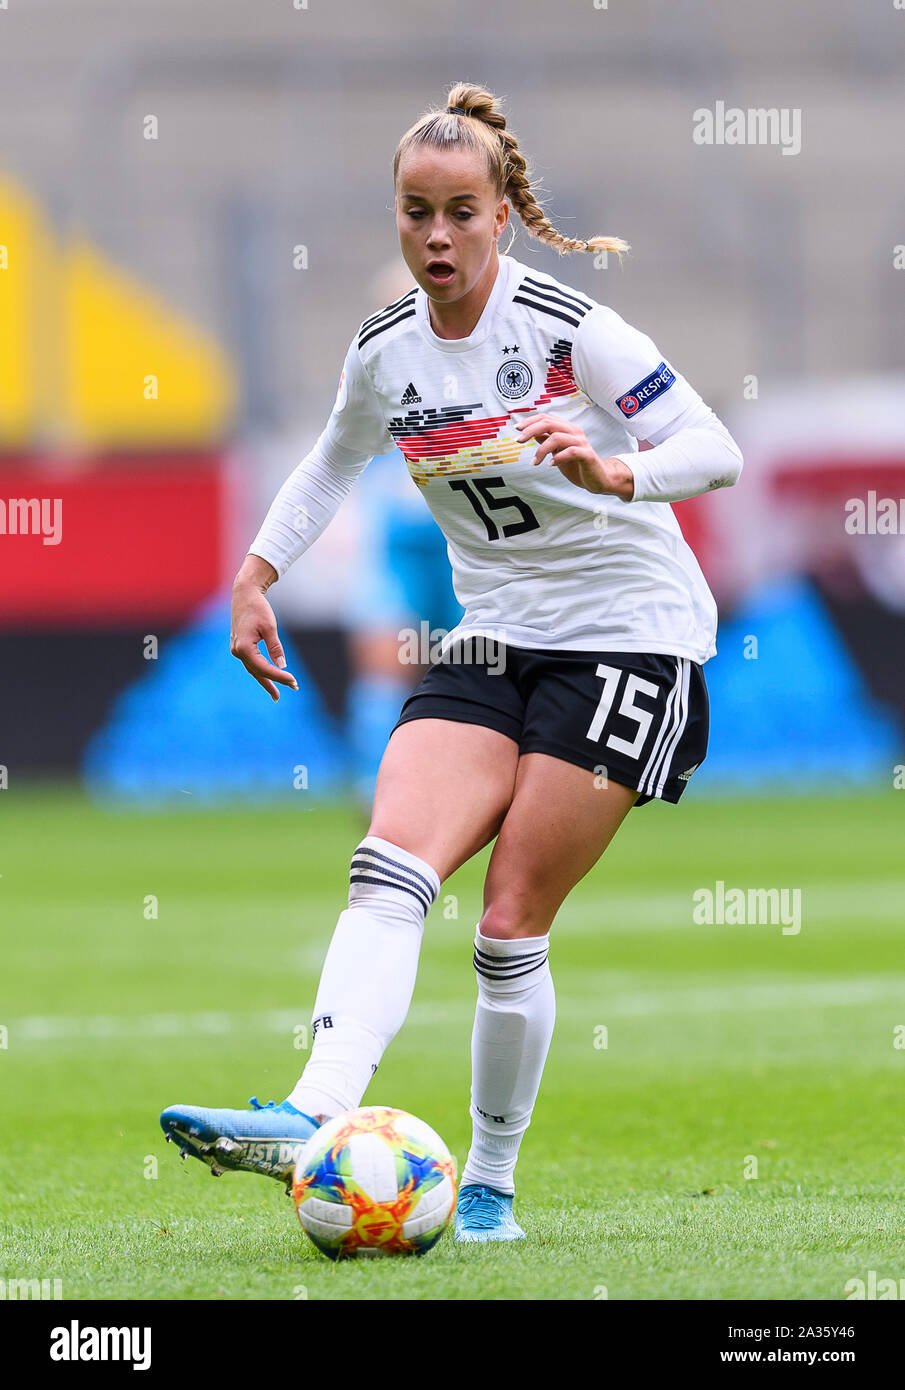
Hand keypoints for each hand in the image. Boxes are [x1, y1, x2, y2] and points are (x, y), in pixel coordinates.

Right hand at [230, 555, 298, 701]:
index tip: (294, 681)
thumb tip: (282, 666)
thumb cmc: (258, 608)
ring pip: (253, 670)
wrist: (244, 594)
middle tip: (285, 695)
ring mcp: (236, 649)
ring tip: (276, 694)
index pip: (264, 668)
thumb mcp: (270, 627)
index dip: (279, 676)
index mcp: (244, 648)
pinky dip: (260, 671)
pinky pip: (251, 663)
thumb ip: (275, 648)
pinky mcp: (239, 646)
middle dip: (272, 683)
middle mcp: (237, 651)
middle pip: (257, 672)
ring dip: (265, 681)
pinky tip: (268, 677)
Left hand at [515, 413, 633, 499]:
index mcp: (566, 429)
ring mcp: (581, 443)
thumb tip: (532, 433)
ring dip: (541, 450)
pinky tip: (550, 464)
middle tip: (518, 441)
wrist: (598, 478)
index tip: (517, 430)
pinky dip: (558, 457)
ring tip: (535, 462)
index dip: (530, 422)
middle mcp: (574, 432)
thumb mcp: (558, 452)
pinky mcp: (587, 455)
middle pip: (549, 423)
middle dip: (530, 430)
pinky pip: (571, 451)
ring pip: (557, 437)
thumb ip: (547, 441)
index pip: (546, 418)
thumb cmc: (578, 465)